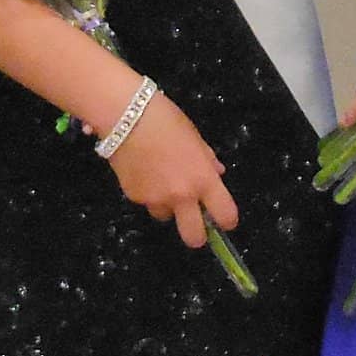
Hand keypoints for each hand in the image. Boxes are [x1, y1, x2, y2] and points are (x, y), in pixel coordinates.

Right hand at [105, 89, 237, 249]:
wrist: (127, 116)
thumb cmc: (166, 120)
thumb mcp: (195, 138)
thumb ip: (207, 160)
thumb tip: (216, 173)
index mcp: (203, 179)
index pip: (225, 214)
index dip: (228, 220)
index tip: (225, 220)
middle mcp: (182, 195)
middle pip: (194, 238)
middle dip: (197, 235)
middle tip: (194, 221)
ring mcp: (156, 199)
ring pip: (165, 216)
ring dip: (167, 206)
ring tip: (160, 180)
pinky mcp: (134, 198)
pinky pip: (146, 202)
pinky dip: (147, 193)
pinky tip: (143, 171)